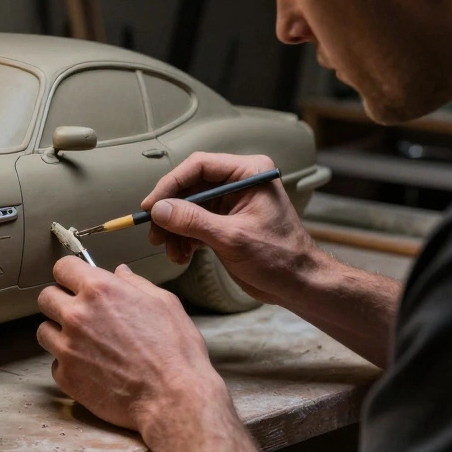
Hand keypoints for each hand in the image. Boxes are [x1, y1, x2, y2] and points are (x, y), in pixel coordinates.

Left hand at [36, 257, 226, 431]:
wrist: (172, 399)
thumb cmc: (175, 352)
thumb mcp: (164, 304)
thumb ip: (135, 283)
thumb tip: (120, 273)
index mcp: (99, 290)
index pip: (62, 267)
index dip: (71, 274)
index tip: (76, 282)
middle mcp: (77, 316)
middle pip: (46, 297)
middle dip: (60, 302)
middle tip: (80, 313)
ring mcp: (67, 348)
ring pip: (44, 330)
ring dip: (59, 333)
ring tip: (85, 342)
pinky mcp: (66, 377)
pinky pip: (54, 363)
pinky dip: (68, 364)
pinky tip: (91, 367)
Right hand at [142, 152, 324, 303]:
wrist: (299, 284)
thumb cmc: (281, 257)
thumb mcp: (232, 238)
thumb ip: (193, 221)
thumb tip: (160, 210)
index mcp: (249, 173)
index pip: (199, 166)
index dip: (171, 184)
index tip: (151, 205)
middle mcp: (239, 182)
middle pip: (190, 187)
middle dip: (170, 211)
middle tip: (154, 231)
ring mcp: (231, 202)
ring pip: (188, 207)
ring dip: (174, 229)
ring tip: (170, 249)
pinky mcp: (225, 221)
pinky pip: (194, 223)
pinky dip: (184, 238)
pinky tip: (182, 254)